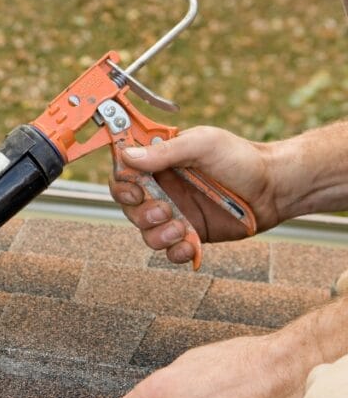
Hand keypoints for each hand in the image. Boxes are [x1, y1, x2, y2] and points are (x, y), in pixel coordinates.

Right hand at [109, 126, 282, 264]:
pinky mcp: (190, 235)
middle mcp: (163, 190)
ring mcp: (175, 214)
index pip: (123, 175)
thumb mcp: (203, 144)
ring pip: (146, 233)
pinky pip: (170, 252)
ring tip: (181, 229)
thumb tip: (127, 156)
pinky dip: (176, 252)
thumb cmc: (241, 158)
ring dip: (158, 236)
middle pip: (129, 208)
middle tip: (164, 210)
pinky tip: (190, 245)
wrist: (275, 188)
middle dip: (141, 214)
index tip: (136, 191)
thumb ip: (164, 152)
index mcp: (160, 164)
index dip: (122, 186)